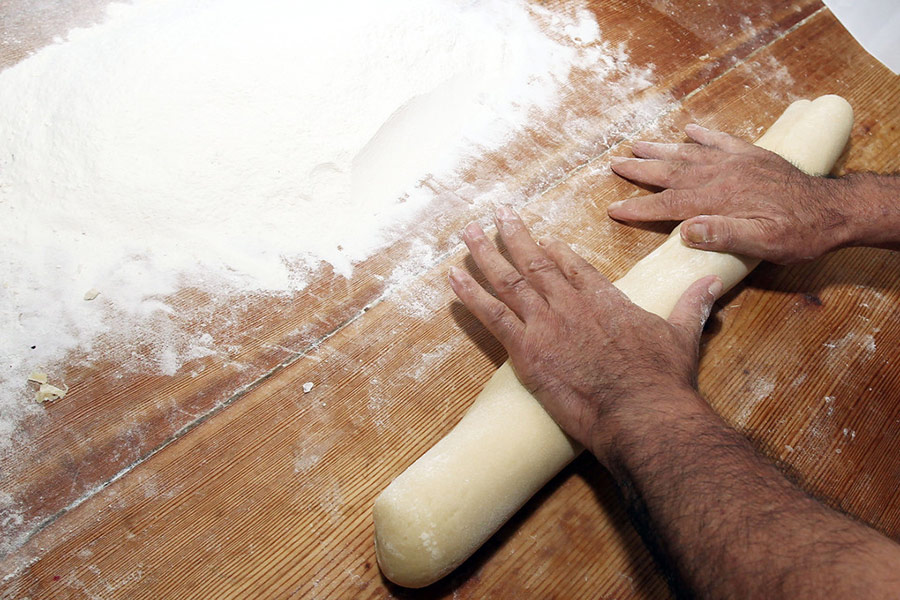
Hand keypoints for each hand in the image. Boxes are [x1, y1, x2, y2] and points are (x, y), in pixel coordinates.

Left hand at [449, 206, 720, 462]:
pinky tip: (453, 277)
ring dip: (485, 254)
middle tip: (497, 215)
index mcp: (605, 299)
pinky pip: (492, 316)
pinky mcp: (527, 350)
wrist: (642, 412)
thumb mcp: (683, 335)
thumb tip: (713, 281)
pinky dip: (471, 295)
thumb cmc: (663, 380)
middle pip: (535, 263)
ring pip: (509, 281)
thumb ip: (693, 304)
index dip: (554, 252)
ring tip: (468, 233)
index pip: (574, 266)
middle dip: (514, 236)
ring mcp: (546, 325)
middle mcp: (570, 304)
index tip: (541, 240)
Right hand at [608, 124, 851, 263]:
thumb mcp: (765, 243)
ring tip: (637, 145)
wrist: (835, 209)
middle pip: (671, 172)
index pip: (669, 205)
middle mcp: (722, 176)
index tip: (613, 210)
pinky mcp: (752, 156)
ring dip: (661, 150)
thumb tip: (686, 231)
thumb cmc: (800, 233)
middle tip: (614, 163)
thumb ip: (725, 235)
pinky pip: (721, 140)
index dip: (639, 209)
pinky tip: (687, 130)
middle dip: (640, 169)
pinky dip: (702, 134)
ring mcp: (736, 162)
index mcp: (720, 200)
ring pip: (689, 154)